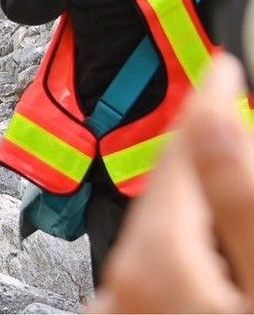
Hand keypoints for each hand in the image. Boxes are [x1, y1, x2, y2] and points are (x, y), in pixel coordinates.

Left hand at [91, 54, 253, 312]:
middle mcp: (119, 292)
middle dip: (200, 155)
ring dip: (193, 209)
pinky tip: (210, 259)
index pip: (179, 153)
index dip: (209, 104)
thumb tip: (216, 119)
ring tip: (223, 173)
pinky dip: (182, 256)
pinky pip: (156, 279)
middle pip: (167, 196)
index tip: (222, 68)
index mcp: (155, 262)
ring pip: (161, 240)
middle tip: (228, 111)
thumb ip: (242, 201)